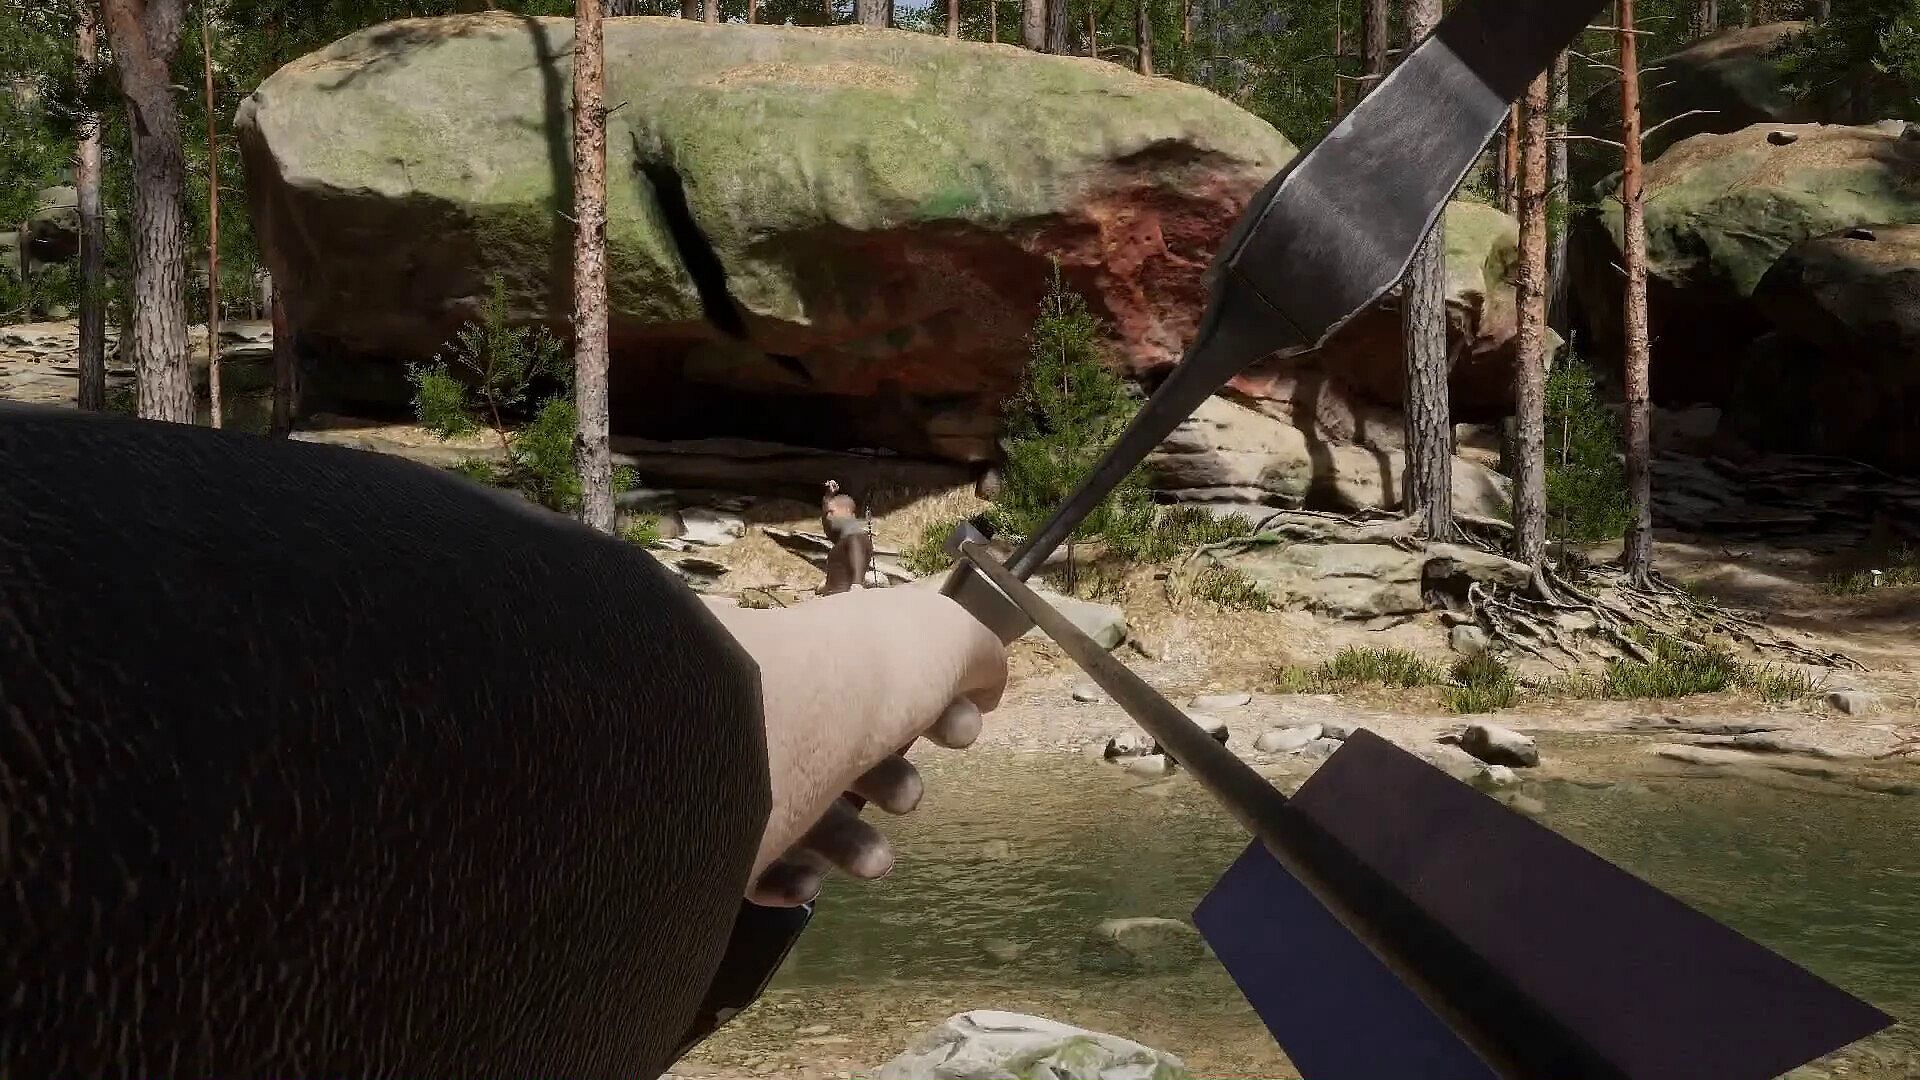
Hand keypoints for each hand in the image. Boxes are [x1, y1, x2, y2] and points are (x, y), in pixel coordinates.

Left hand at [706, 587, 1007, 906]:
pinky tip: (813, 876)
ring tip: (874, 861)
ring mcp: (751, 769)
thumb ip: (976, 653)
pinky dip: (796, 878)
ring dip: (858, 846)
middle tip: (907, 797)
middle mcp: (795, 708)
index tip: (964, 733)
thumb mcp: (944, 638)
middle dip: (898, 785)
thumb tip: (986, 681)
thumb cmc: (862, 676)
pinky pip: (761, 866)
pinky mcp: (721, 829)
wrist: (765, 729)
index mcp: (840, 659)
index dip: (940, 709)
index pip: (891, 684)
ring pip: (811, 815)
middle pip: (854, 754)